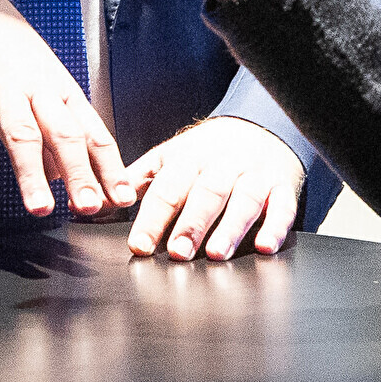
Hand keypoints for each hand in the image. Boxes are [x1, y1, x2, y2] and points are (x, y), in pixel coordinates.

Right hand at [0, 0, 129, 217]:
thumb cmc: (8, 54)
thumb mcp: (41, 86)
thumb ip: (52, 132)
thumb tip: (65, 177)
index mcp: (61, 90)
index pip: (92, 133)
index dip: (109, 167)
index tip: (122, 198)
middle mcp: (36, 89)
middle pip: (63, 133)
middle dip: (79, 173)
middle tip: (90, 206)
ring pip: (20, 134)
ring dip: (32, 175)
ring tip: (41, 209)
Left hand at [123, 116, 303, 260]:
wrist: (261, 127)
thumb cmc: (209, 152)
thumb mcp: (171, 157)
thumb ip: (137, 181)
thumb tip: (97, 203)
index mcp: (191, 157)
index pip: (168, 186)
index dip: (153, 217)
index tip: (141, 245)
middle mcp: (224, 163)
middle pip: (207, 192)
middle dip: (192, 223)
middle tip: (178, 253)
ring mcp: (256, 174)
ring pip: (244, 199)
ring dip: (230, 228)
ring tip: (216, 254)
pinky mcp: (283, 187)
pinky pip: (283, 206)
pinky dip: (276, 227)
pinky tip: (264, 247)